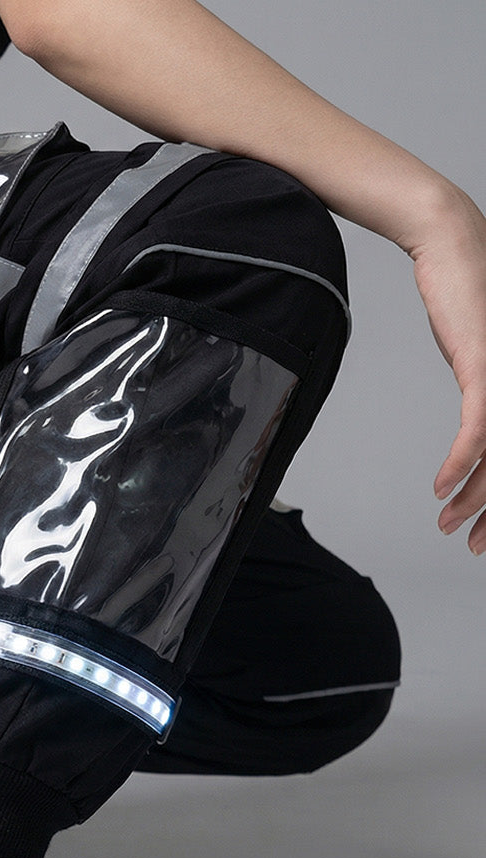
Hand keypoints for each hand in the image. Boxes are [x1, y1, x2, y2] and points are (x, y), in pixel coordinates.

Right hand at [408, 189, 485, 553]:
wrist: (451, 245)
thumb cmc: (465, 293)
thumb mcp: (477, 352)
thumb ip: (483, 389)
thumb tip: (479, 428)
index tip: (484, 529)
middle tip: (476, 546)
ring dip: (474, 497)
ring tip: (449, 524)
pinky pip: (480, 429)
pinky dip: (460, 462)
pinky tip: (442, 486)